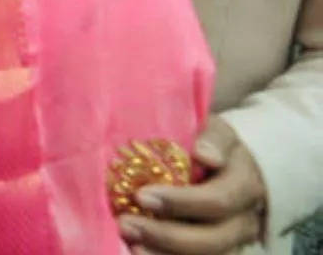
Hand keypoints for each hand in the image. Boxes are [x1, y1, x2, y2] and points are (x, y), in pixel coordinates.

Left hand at [119, 118, 265, 254]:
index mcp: (245, 183)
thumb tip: (205, 154)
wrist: (224, 161)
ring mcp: (234, 240)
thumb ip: (212, 137)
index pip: (219, 199)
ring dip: (165, 254)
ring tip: (131, 245)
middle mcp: (246, 218)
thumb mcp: (214, 129)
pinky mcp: (219, 250)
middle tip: (126, 224)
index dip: (182, 202)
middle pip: (214, 238)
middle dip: (167, 235)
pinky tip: (140, 252)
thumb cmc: (209, 142)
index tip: (142, 195)